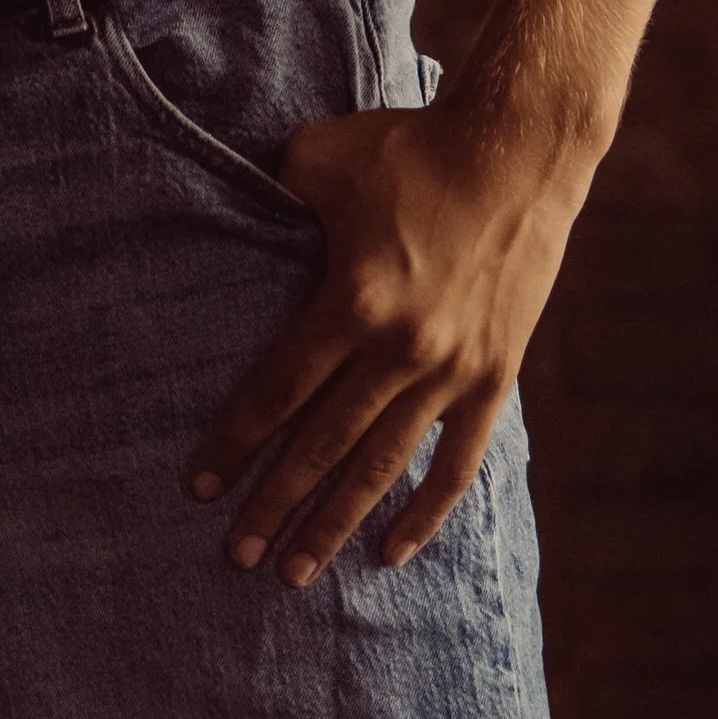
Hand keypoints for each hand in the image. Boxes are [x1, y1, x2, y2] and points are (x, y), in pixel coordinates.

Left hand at [185, 97, 585, 581]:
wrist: (518, 150)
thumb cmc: (409, 146)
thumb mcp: (320, 156)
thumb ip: (274, 195)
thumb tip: (235, 210)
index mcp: (354, 298)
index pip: (279, 389)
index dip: (236, 441)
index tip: (199, 487)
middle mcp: (401, 348)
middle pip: (322, 444)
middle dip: (273, 504)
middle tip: (235, 556)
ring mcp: (452, 371)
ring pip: (381, 466)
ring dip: (335, 523)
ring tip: (295, 572)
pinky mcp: (494, 378)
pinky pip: (457, 463)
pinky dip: (425, 513)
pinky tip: (391, 553)